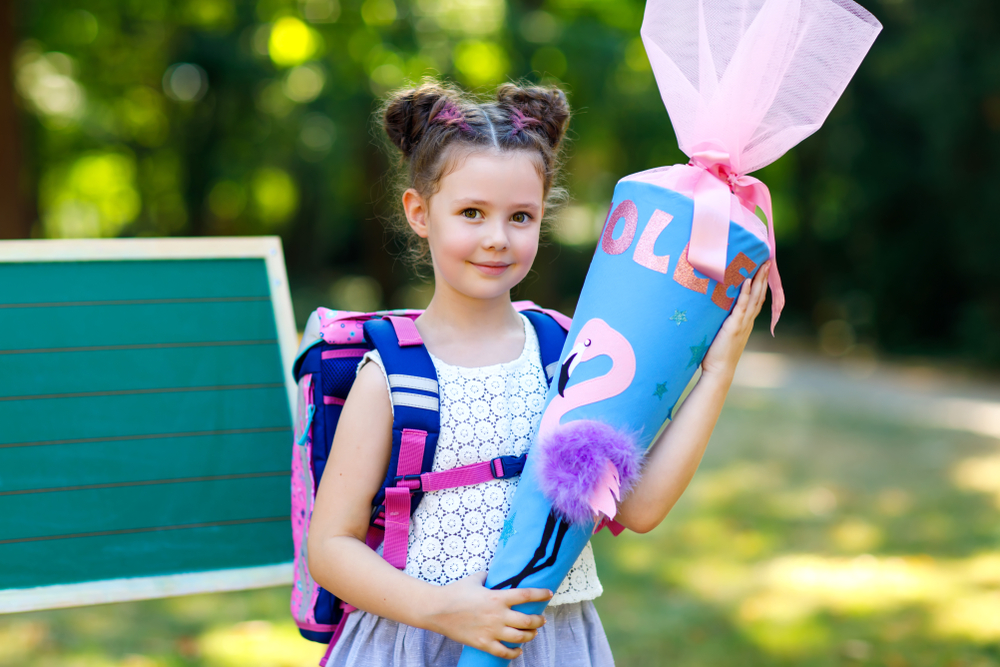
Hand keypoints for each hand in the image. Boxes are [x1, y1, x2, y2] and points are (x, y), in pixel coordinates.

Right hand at [424, 571, 550, 659]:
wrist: (437, 609)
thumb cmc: (455, 591)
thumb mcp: (475, 579)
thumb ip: (488, 576)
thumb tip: (495, 572)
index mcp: (497, 597)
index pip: (526, 595)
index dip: (541, 594)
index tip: (549, 594)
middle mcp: (498, 615)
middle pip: (528, 620)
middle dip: (538, 620)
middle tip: (541, 619)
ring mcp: (491, 631)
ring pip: (520, 637)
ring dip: (530, 635)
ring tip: (532, 633)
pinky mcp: (483, 643)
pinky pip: (504, 652)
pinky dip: (514, 653)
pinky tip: (518, 650)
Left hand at [701, 261, 769, 381]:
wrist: (719, 370)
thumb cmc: (716, 354)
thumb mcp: (721, 334)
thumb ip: (721, 323)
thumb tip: (712, 311)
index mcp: (745, 322)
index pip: (755, 300)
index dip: (760, 285)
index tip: (763, 270)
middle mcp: (747, 321)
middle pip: (759, 295)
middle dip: (763, 278)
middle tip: (768, 261)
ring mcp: (742, 323)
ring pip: (754, 298)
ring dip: (758, 280)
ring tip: (762, 265)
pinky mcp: (734, 326)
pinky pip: (741, 306)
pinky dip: (745, 293)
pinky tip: (747, 280)